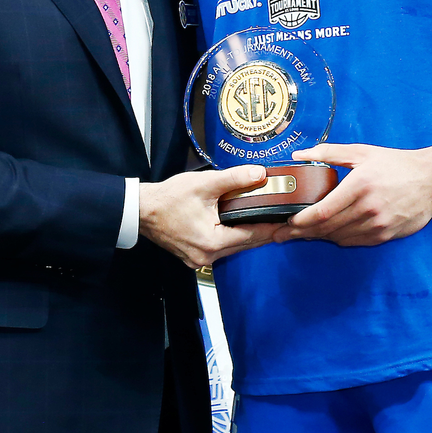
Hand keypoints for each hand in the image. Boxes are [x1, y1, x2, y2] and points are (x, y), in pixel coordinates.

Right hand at [139, 166, 275, 268]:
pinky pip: (222, 249)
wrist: (142, 210)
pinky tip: (242, 227)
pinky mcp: (195, 256)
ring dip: (250, 235)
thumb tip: (259, 173)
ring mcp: (200, 259)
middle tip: (285, 221)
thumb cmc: (168, 198)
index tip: (289, 220)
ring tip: (268, 221)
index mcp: (212, 241)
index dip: (272, 226)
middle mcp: (207, 256)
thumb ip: (235, 178)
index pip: (252, 235)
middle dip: (265, 232)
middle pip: (246, 244)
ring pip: (235, 248)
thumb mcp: (204, 184)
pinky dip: (234, 238)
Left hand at [272, 143, 431, 247]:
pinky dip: (338, 239)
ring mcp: (379, 225)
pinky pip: (355, 242)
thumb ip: (329, 153)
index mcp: (360, 185)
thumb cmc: (397, 163)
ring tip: (299, 235)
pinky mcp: (386, 236)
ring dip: (318, 238)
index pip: (322, 212)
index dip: (300, 221)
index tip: (285, 222)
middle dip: (301, 233)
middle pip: (327, 229)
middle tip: (281, 235)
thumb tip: (300, 154)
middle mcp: (369, 208)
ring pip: (339, 238)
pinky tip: (327, 234)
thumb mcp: (362, 152)